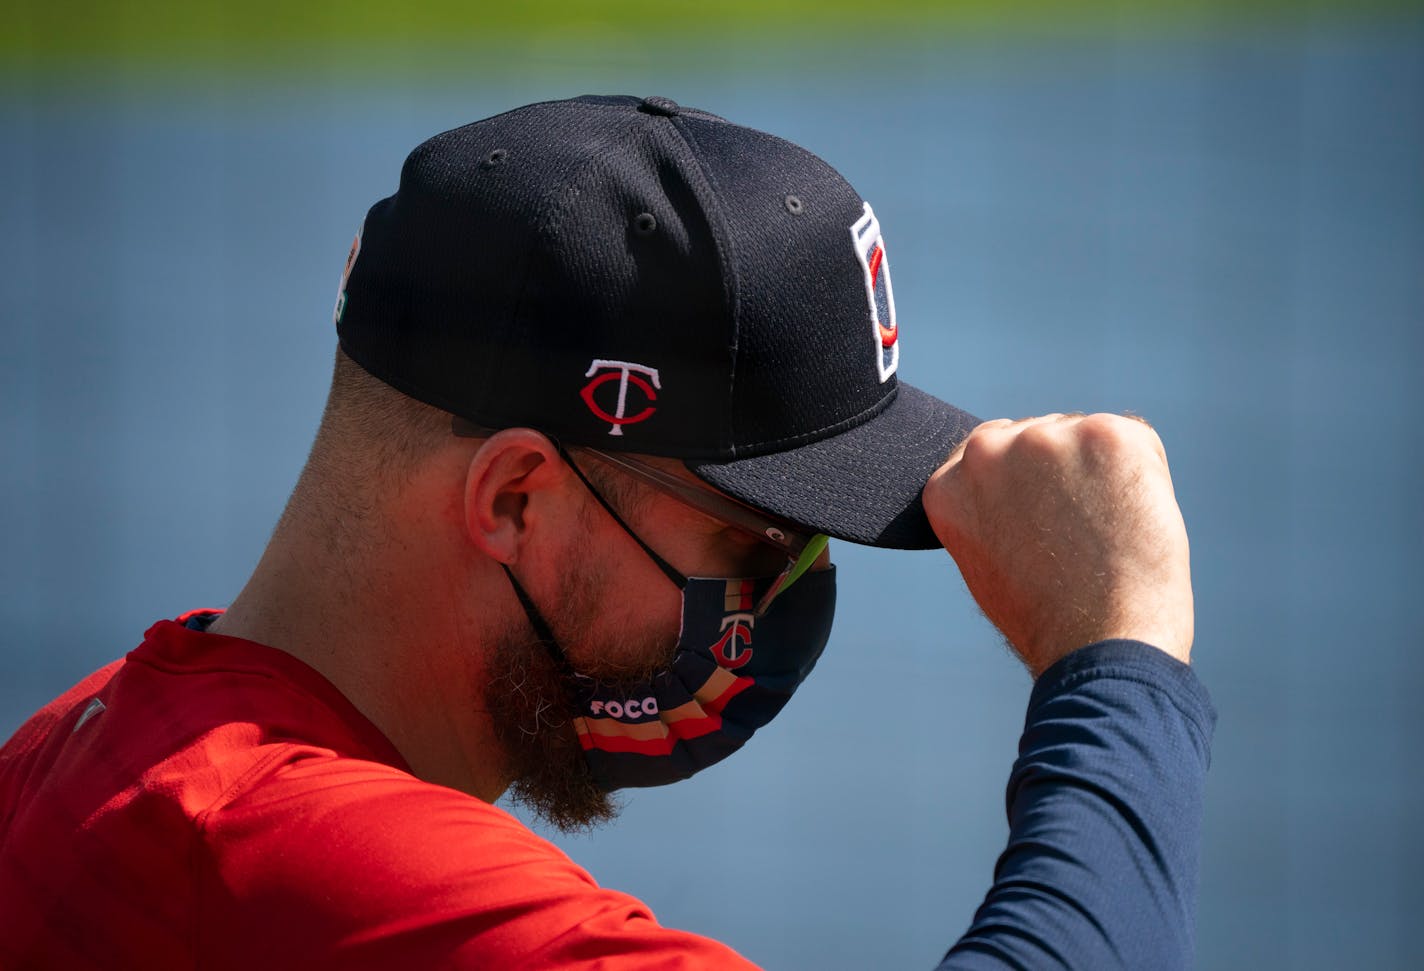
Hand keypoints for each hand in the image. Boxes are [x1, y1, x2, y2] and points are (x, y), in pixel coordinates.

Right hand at [922, 414, 1192, 677]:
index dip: (1030, 488)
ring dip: (1104, 475)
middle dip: (1064, 473)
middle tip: (1079, 538)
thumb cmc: (1049, 620)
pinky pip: (1136, 442)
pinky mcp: (1103, 434)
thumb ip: (989, 507)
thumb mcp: (986, 559)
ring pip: (1088, 437)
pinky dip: (1145, 477)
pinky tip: (1133, 520)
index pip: (994, 451)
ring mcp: (1044, 437)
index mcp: (949, 482)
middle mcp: (985, 450)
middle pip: (1041, 435)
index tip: (1042, 527)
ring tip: (1106, 536)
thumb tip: (1024, 479)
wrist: (1099, 643)